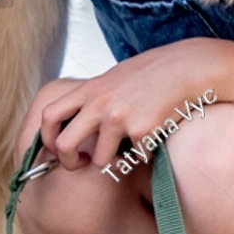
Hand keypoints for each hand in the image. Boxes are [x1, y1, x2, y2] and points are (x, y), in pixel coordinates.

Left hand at [26, 42, 219, 172]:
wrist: (185, 67)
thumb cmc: (151, 74)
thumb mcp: (113, 80)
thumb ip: (93, 99)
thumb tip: (75, 126)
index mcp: (89, 90)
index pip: (49, 115)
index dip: (47, 138)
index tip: (58, 148)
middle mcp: (99, 103)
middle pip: (64, 145)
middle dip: (69, 163)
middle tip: (82, 165)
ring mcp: (120, 117)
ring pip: (101, 160)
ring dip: (115, 160)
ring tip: (131, 142)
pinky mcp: (142, 130)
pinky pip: (135, 158)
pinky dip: (144, 153)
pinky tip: (155, 134)